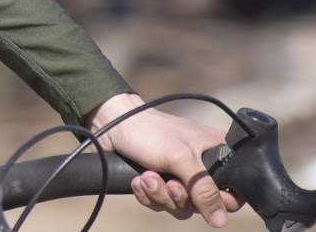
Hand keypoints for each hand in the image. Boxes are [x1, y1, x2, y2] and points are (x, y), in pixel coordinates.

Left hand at [85, 92, 243, 225]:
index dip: (219, 201)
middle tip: (169, 183)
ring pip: (182, 208)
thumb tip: (219, 220)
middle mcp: (202, 168)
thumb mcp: (181, 158)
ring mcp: (180, 177)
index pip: (234, 192)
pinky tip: (138, 181)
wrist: (110, 126)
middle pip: (205, 205)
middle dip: (182, 198)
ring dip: (162, 196)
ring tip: (147, 177)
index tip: (199, 194)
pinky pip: (161, 205)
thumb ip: (203, 189)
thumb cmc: (150, 132)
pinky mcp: (159, 183)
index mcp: (218, 154)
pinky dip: (148, 195)